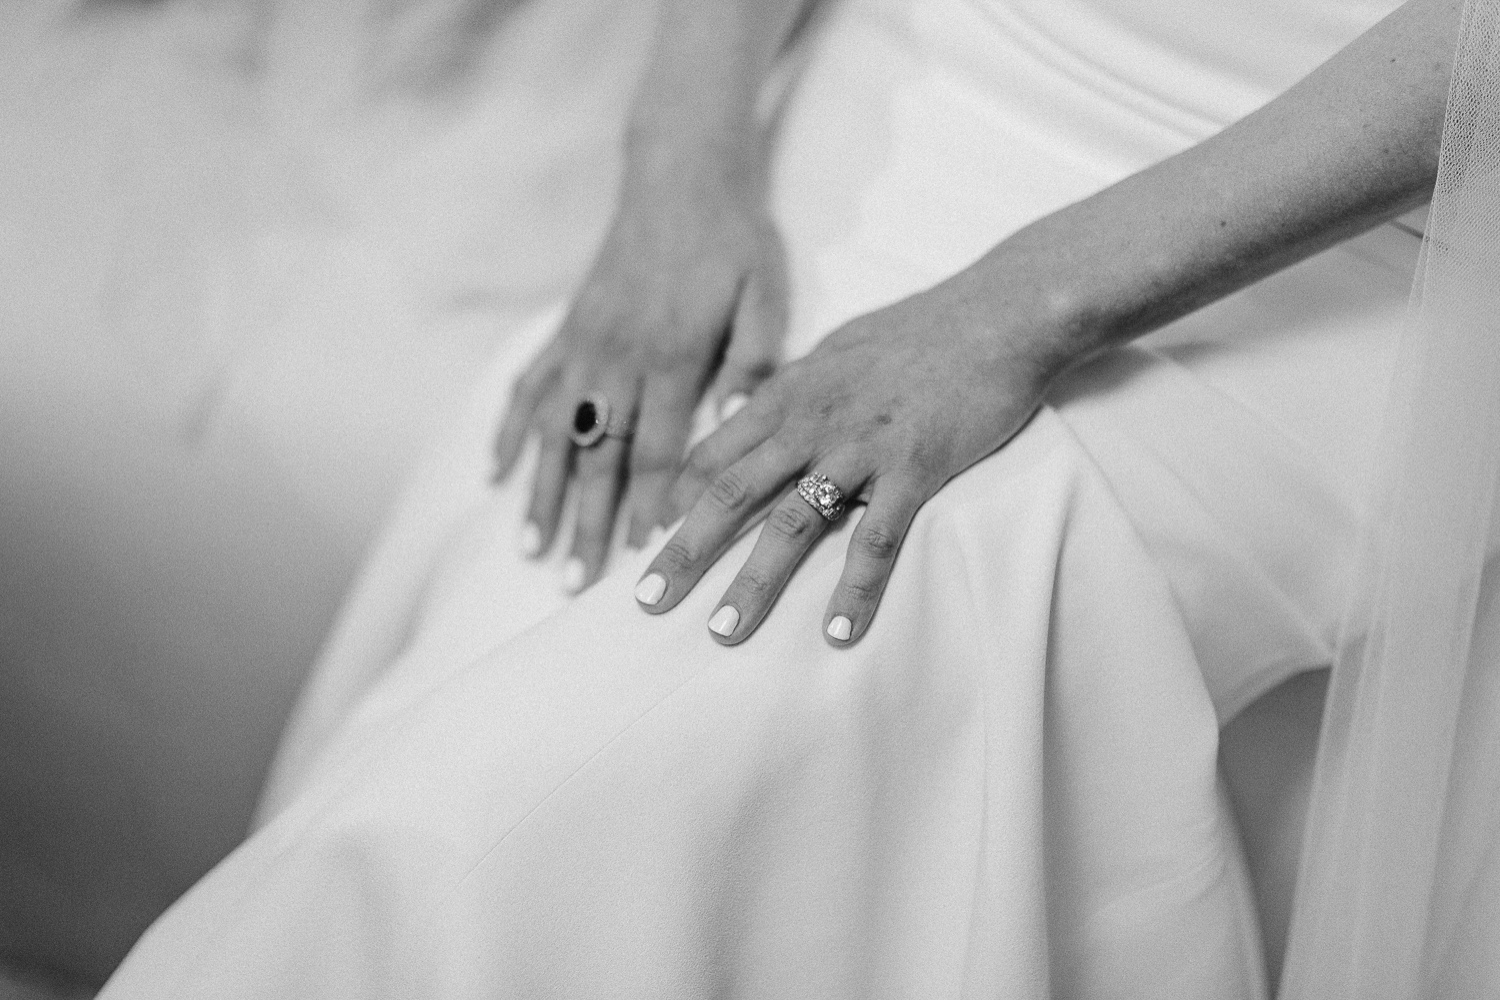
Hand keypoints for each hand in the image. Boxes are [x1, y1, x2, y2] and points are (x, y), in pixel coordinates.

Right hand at [492, 151, 787, 590]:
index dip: (649, 506)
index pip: (659, 449)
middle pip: (600, 455)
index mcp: (674, 356)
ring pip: (554, 432)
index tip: (641, 558)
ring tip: (531, 548)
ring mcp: (585, 345)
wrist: (680, 175)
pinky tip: (493, 473)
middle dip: (589, 522)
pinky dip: (507, 432)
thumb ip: (755, 359)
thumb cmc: (734, 239)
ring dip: (541, 493)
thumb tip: (738, 424)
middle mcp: (618, 358)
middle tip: (577, 582)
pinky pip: (528, 387)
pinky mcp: (567, 330)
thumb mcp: (765, 292)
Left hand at [631, 272, 1056, 645]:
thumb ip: (793, 386)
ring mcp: (861, 447)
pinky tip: (837, 633)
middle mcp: (811, 422)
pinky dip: (856, 589)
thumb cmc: (921, 330)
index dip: (674, 501)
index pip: (713, 454)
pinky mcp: (915, 467)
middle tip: (645, 601)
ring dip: (753, 582)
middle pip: (730, 494)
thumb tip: (752, 408)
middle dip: (684, 551)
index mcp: (789, 393)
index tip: (644, 541)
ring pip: (792, 523)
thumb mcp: (837, 349)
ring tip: (722, 632)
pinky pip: (877, 539)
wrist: (998, 311)